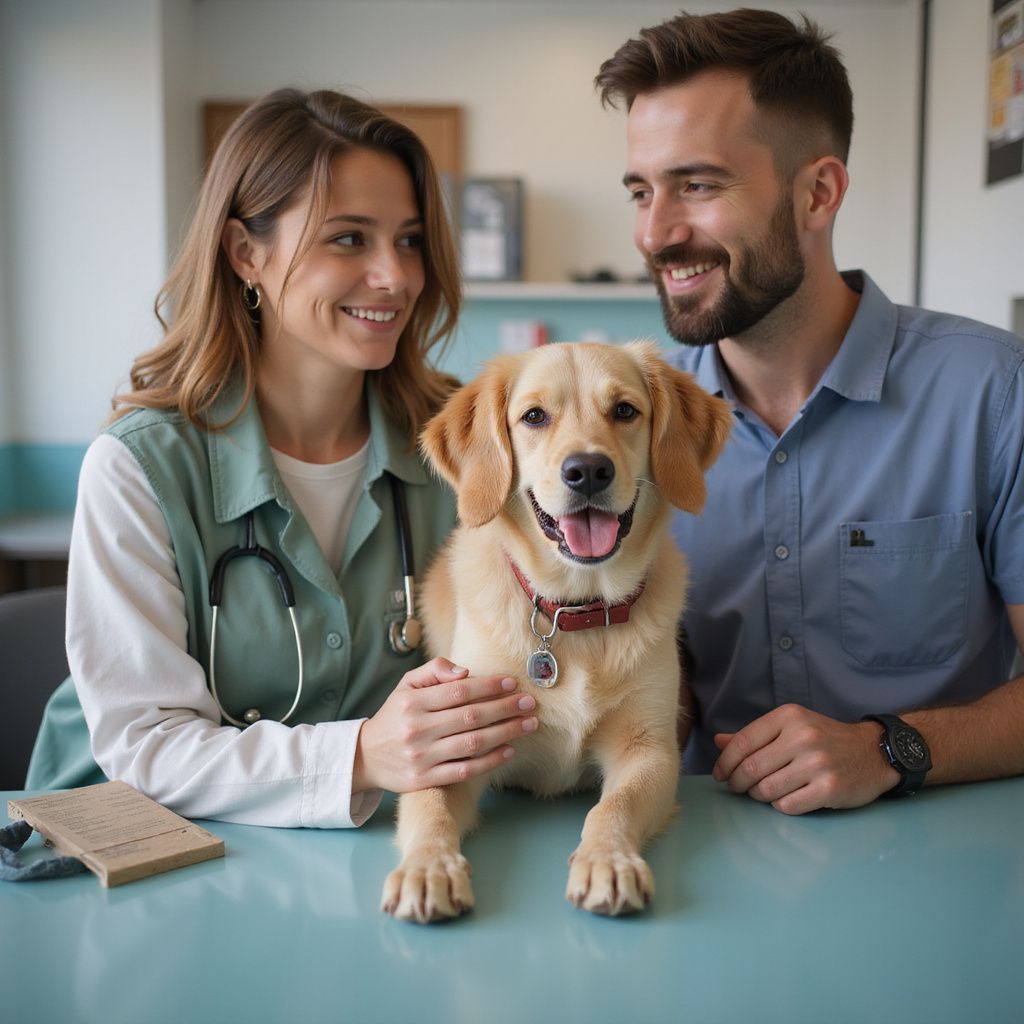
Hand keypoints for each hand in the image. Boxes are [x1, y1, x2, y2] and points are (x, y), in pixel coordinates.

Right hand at [353, 658, 537, 793]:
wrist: (365, 757)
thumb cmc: (395, 716)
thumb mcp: (406, 686)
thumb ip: (434, 671)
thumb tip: (466, 672)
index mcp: (412, 703)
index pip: (459, 691)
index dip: (488, 686)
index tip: (512, 683)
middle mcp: (417, 729)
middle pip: (471, 717)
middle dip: (505, 708)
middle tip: (530, 703)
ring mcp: (422, 757)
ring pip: (472, 744)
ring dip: (505, 733)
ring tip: (528, 724)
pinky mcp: (425, 780)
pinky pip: (464, 771)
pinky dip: (489, 761)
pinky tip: (508, 750)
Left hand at [712, 704, 899, 814]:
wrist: (874, 752)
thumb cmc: (826, 739)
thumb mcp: (792, 726)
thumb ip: (755, 735)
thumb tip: (718, 742)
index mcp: (789, 717)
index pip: (743, 742)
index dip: (724, 762)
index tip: (720, 774)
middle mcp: (803, 737)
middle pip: (751, 768)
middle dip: (737, 782)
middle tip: (736, 787)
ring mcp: (817, 764)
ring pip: (767, 789)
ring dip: (758, 795)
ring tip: (761, 792)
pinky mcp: (830, 789)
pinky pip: (788, 805)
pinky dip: (780, 806)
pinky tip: (785, 799)